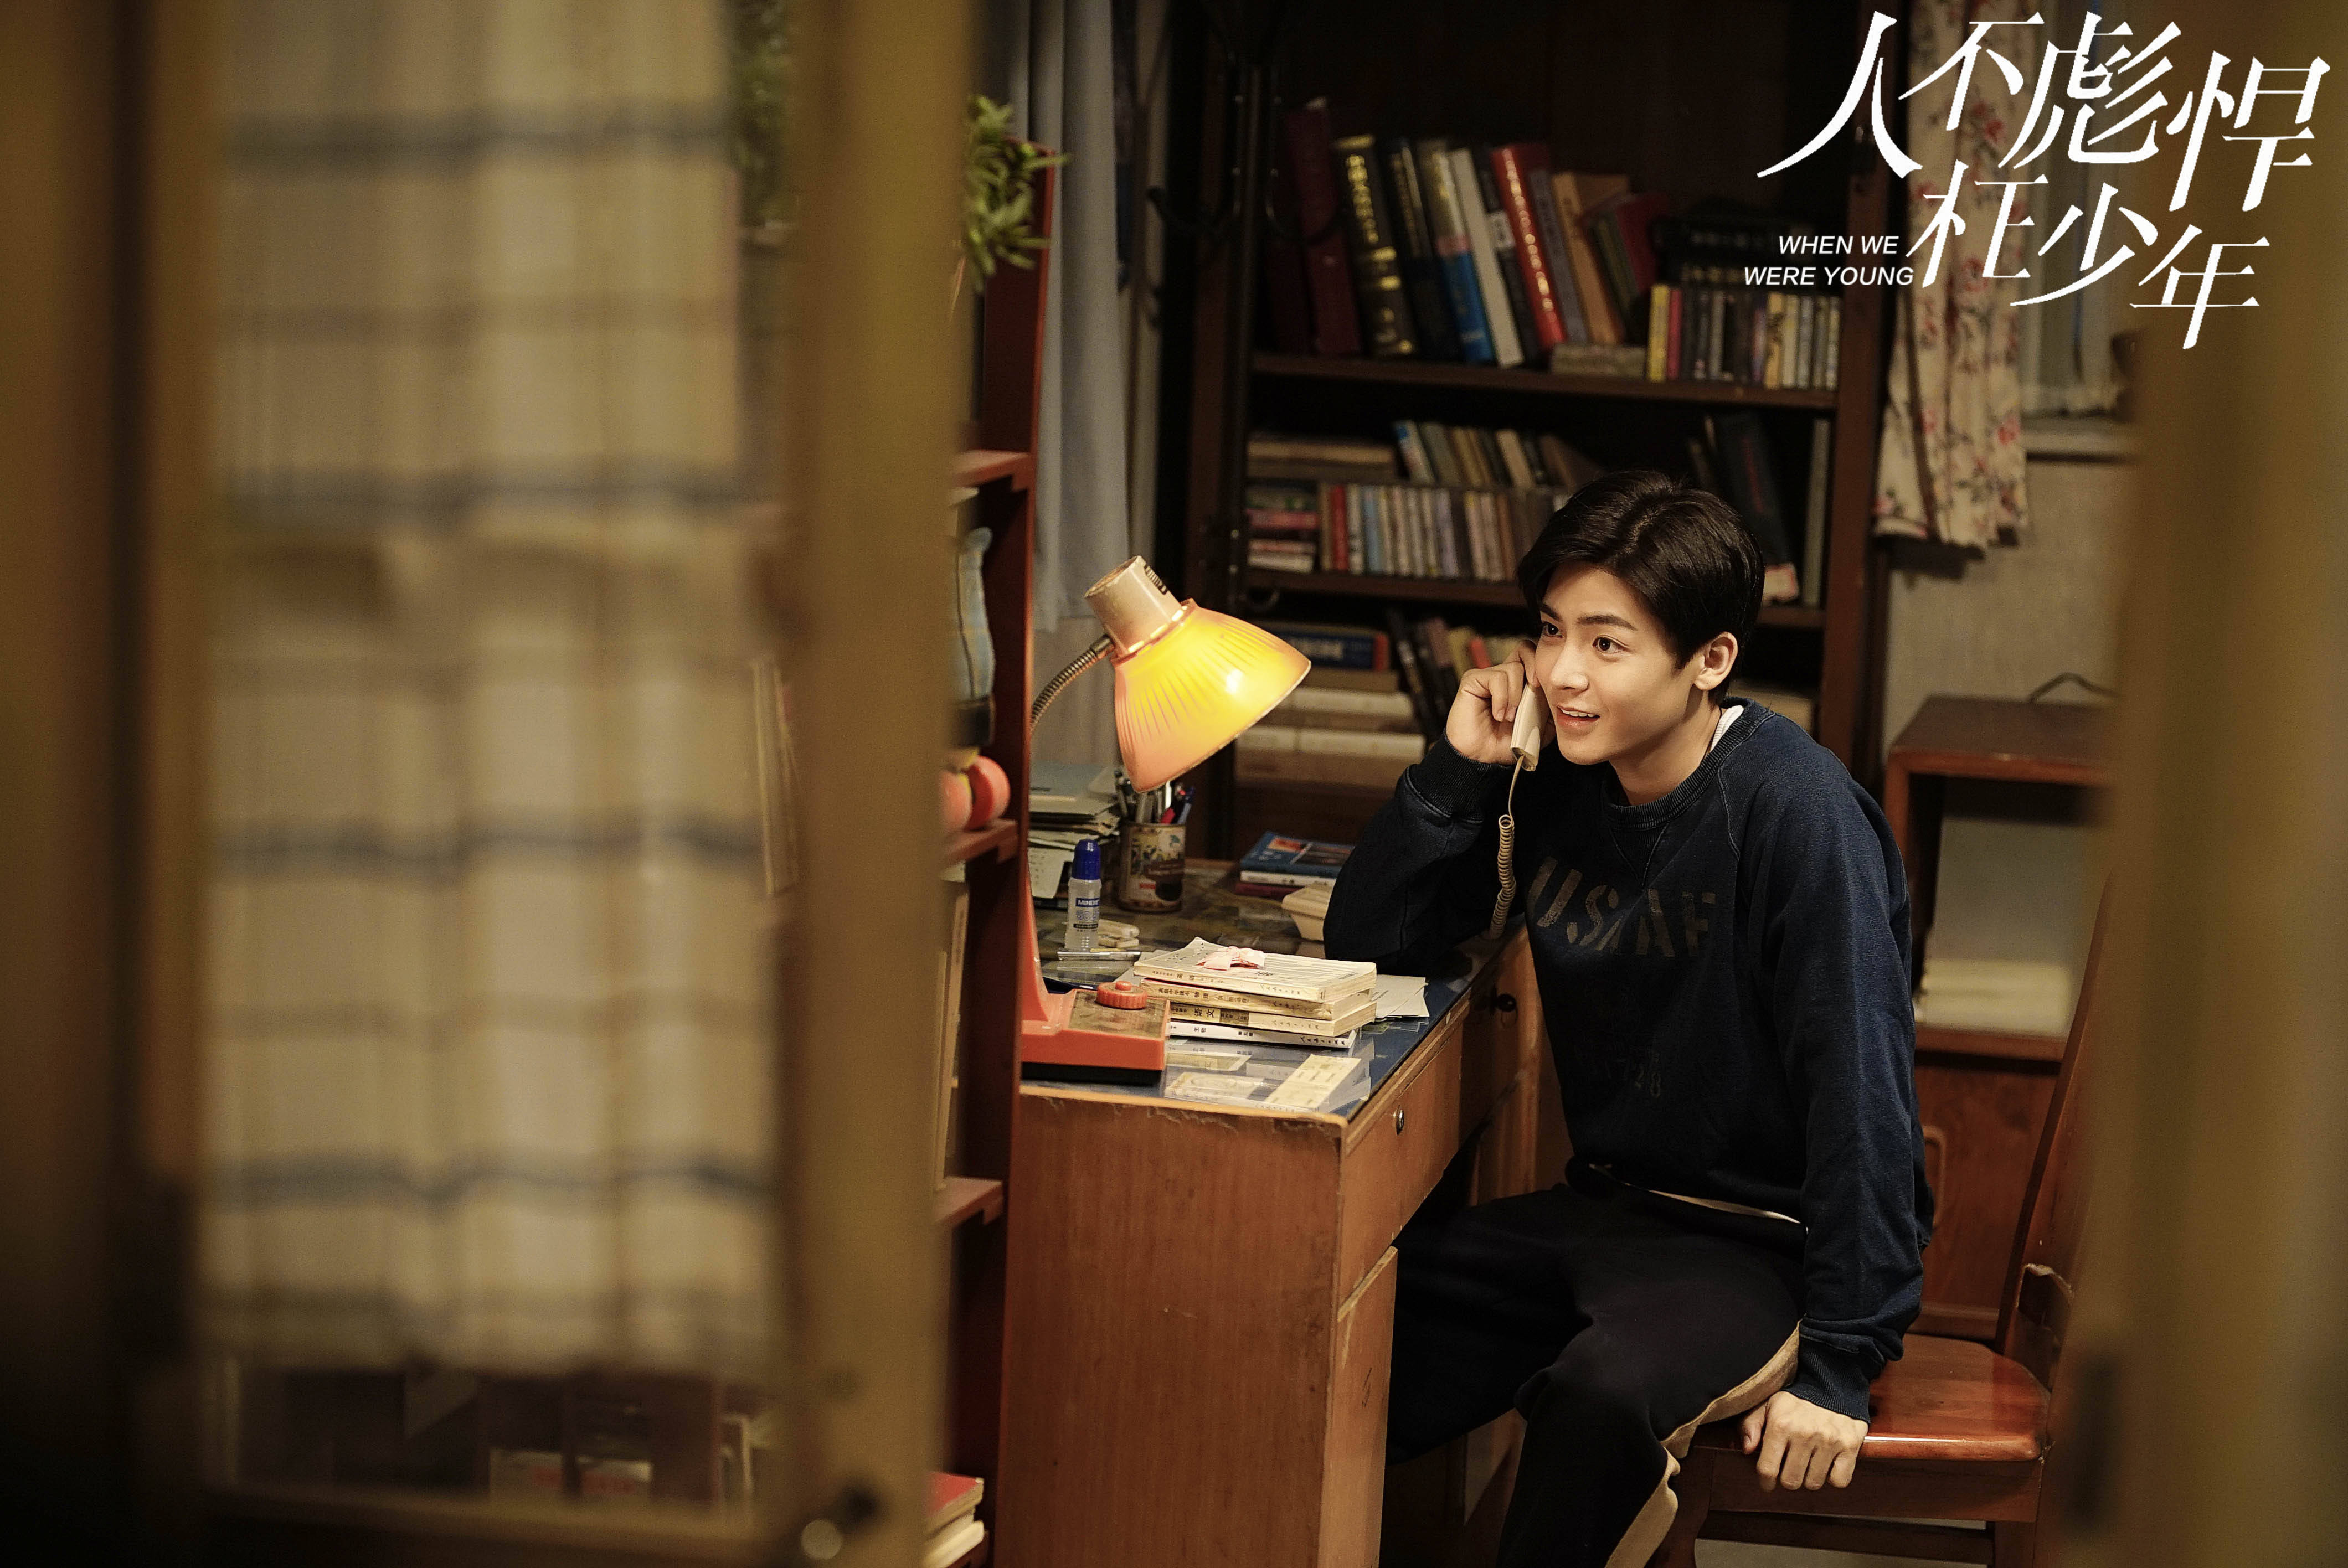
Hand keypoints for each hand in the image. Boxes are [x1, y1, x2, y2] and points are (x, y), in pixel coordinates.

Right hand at [1444, 648, 1552, 765]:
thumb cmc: (1506, 743)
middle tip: (1535, 689)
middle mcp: (1503, 675)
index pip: (1534, 656)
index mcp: (1519, 683)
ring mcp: (1487, 676)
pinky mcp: (1473, 680)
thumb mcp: (1540, 728)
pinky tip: (1498, 715)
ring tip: (1510, 717)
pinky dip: (1502, 699)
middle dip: (1535, 668)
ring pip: (1513, 669)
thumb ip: (1552, 711)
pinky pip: (1496, 678)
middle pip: (1524, 649)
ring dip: (1516, 696)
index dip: (1543, 665)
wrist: (1483, 758)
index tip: (1545, 687)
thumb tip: (1563, 696)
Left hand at [1741, 1390, 1865, 1490]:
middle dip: (1788, 1478)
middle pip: (1791, 1481)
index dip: (1765, 1482)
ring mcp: (1829, 1441)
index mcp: (1781, 1425)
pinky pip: (1839, 1481)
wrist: (1832, 1385)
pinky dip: (1833, 1477)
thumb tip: (1747, 1449)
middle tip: (1791, 1467)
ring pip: (1814, 1483)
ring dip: (1809, 1478)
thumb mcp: (1767, 1404)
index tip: (1768, 1484)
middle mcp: (1805, 1434)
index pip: (1768, 1469)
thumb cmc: (1795, 1400)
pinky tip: (1827, 1463)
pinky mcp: (1850, 1446)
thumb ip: (1750, 1424)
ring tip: (1809, 1462)